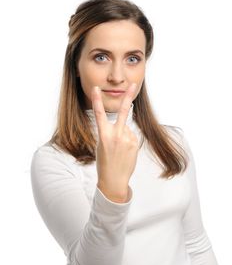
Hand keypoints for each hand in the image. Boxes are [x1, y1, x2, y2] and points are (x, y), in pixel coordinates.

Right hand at [91, 83, 138, 201]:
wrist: (114, 180)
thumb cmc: (105, 163)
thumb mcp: (101, 145)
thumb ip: (110, 132)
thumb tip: (124, 126)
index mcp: (103, 135)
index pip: (99, 114)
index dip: (96, 100)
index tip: (95, 89)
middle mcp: (116, 135)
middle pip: (122, 112)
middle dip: (127, 97)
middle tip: (134, 84)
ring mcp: (127, 139)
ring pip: (126, 129)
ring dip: (123, 135)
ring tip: (119, 150)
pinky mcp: (135, 144)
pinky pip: (131, 136)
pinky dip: (128, 141)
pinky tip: (125, 152)